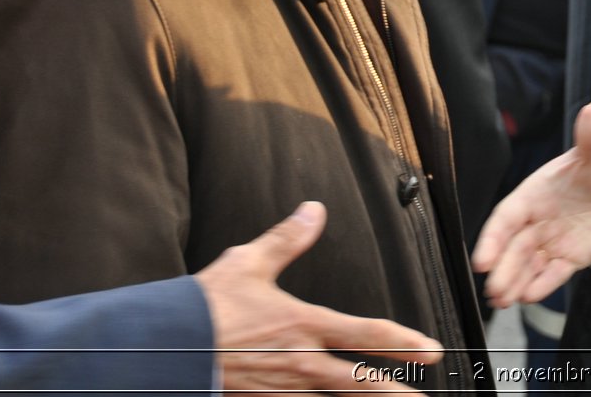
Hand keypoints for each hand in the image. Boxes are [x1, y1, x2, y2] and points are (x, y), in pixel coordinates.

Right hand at [195, 201, 441, 394]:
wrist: (158, 349)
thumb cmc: (204, 307)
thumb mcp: (248, 262)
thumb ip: (287, 239)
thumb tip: (314, 211)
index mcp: (304, 324)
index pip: (368, 334)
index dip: (404, 343)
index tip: (432, 352)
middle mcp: (300, 362)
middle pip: (359, 382)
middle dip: (395, 391)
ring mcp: (281, 388)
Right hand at [473, 101, 590, 306]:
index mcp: (534, 193)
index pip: (506, 217)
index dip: (492, 238)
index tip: (481, 260)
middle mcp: (538, 220)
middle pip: (513, 247)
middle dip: (502, 268)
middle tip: (493, 290)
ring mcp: (553, 240)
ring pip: (528, 264)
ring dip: (515, 281)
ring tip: (504, 300)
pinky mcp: (571, 257)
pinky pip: (553, 273)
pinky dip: (542, 285)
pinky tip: (530, 297)